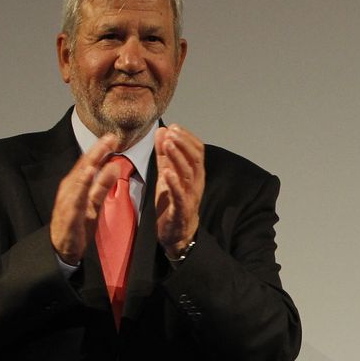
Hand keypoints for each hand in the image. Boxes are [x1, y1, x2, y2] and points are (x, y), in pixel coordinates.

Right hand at [48, 133, 120, 265]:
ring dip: (89, 165)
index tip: (114, 137)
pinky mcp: (69, 216)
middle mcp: (70, 189)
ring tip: (100, 152)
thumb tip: (115, 166)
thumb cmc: (78, 224)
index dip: (100, 149)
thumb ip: (103, 185)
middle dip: (97, 152)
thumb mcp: (94, 203)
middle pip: (84, 167)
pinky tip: (88, 175)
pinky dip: (82, 187)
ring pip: (79, 180)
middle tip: (111, 137)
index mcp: (76, 184)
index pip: (89, 163)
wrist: (62, 248)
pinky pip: (76, 199)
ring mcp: (68, 201)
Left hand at [153, 123, 205, 257]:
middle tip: (172, 132)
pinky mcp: (181, 210)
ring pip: (188, 173)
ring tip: (168, 144)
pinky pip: (180, 195)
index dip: (187, 137)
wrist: (177, 233)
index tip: (174, 127)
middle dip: (183, 143)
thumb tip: (162, 131)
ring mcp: (190, 196)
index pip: (198, 150)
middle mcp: (196, 183)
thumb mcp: (167, 175)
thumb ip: (164, 155)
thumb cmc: (173, 203)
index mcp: (194, 174)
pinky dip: (174, 183)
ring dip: (178, 157)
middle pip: (195, 159)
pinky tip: (167, 172)